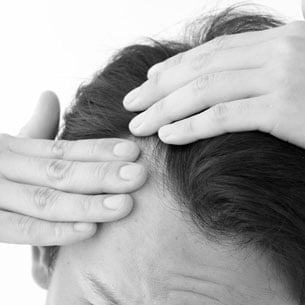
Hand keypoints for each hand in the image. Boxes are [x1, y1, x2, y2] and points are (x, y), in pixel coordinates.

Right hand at [0, 92, 146, 245]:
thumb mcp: (8, 146)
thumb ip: (32, 128)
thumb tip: (49, 94)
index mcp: (14, 149)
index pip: (64, 148)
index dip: (100, 150)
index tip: (133, 151)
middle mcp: (3, 166)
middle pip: (60, 171)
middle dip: (102, 175)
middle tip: (139, 176)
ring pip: (44, 199)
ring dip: (87, 203)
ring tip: (124, 204)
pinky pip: (19, 230)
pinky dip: (53, 232)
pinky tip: (88, 231)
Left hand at [123, 19, 304, 147]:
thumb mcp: (292, 77)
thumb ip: (257, 73)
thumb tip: (218, 84)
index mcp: (278, 40)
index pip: (210, 52)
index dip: (173, 69)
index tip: (146, 85)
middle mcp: (279, 50)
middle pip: (200, 68)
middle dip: (158, 89)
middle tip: (130, 105)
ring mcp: (283, 76)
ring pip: (205, 89)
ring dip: (165, 109)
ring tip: (138, 125)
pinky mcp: (285, 107)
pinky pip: (223, 115)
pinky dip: (191, 126)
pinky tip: (167, 135)